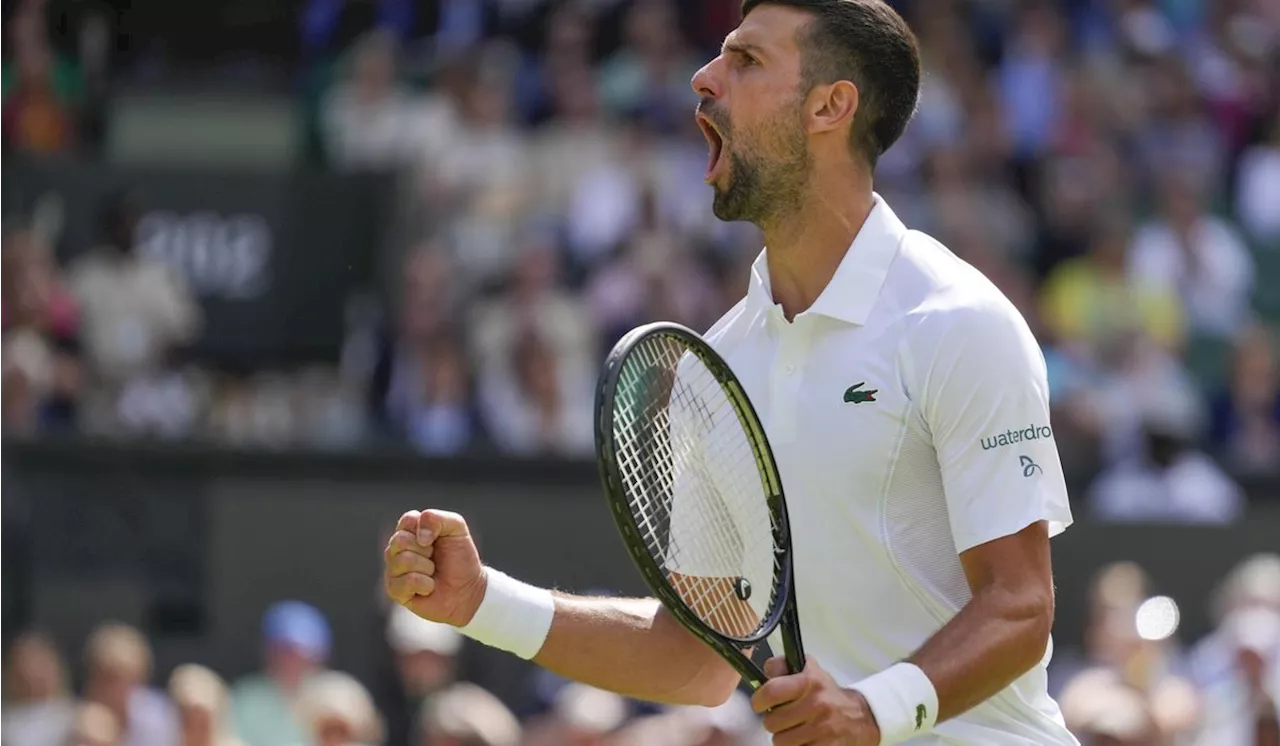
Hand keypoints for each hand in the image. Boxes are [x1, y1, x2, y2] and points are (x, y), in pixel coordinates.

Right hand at [384, 509, 486, 627]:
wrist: (467, 589)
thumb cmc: (460, 557)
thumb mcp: (456, 528)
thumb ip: (436, 519)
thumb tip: (419, 537)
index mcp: (409, 530)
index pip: (407, 520)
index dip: (426, 529)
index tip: (437, 539)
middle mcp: (396, 548)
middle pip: (400, 541)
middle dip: (426, 550)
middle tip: (434, 557)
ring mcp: (393, 569)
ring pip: (404, 561)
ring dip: (427, 568)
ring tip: (432, 572)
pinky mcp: (394, 590)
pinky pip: (407, 582)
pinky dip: (425, 584)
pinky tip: (428, 587)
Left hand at [751, 656, 881, 745]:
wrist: (860, 717)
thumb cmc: (827, 694)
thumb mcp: (809, 669)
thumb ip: (782, 666)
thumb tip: (764, 672)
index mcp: (809, 682)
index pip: (770, 692)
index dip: (758, 700)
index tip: (760, 704)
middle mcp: (816, 704)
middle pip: (771, 722)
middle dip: (774, 721)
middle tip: (783, 717)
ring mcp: (822, 729)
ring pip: (780, 741)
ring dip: (784, 737)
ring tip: (795, 729)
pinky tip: (804, 739)